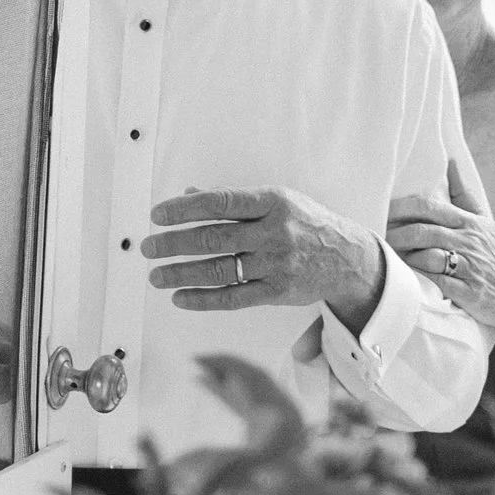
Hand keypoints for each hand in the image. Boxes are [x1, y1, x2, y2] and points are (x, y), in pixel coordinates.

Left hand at [143, 188, 384, 331]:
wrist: (347, 258)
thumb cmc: (305, 223)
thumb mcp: (276, 201)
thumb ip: (234, 201)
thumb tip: (189, 195)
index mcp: (273, 201)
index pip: (219, 203)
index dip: (184, 209)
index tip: (157, 215)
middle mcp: (274, 232)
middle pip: (213, 238)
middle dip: (174, 244)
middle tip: (147, 247)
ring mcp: (276, 264)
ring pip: (218, 270)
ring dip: (181, 274)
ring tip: (156, 275)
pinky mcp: (277, 292)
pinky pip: (232, 298)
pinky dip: (202, 299)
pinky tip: (179, 297)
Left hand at [389, 160, 494, 338]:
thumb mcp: (486, 223)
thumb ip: (464, 195)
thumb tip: (451, 161)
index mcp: (470, 223)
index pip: (429, 207)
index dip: (401, 208)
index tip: (384, 211)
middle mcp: (470, 242)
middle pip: (424, 231)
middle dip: (397, 234)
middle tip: (381, 238)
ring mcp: (470, 268)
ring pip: (429, 256)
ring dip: (406, 257)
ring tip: (392, 258)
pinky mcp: (468, 292)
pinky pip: (438, 282)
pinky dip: (421, 279)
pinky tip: (409, 278)